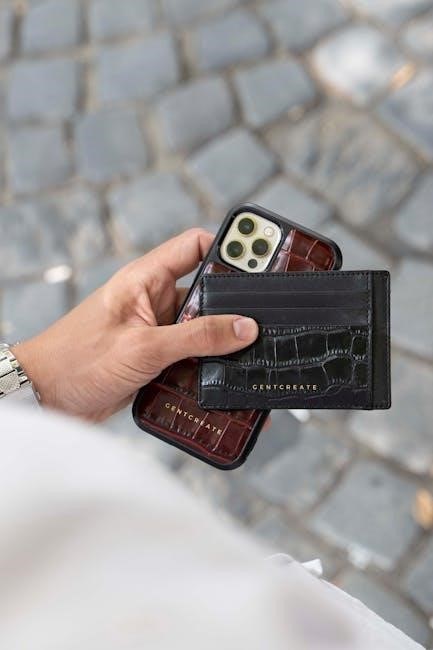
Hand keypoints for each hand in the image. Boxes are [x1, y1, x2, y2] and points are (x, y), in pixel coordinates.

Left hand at [12, 229, 258, 421]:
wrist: (47, 400)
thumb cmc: (78, 361)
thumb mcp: (143, 347)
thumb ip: (197, 336)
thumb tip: (245, 328)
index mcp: (146, 279)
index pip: (194, 246)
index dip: (227, 246)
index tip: (262, 256)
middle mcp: (155, 301)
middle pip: (207, 291)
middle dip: (236, 303)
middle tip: (271, 312)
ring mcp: (157, 331)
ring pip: (204, 328)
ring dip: (225, 341)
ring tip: (257, 352)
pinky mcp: (157, 358)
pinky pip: (194, 356)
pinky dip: (211, 366)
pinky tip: (229, 379)